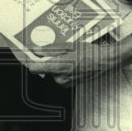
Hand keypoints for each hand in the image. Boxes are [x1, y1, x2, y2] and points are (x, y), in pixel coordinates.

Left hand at [9, 41, 127, 87]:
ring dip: (55, 65)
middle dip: (46, 61)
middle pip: (44, 69)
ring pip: (52, 72)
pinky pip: (60, 76)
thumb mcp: (68, 46)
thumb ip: (49, 50)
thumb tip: (35, 50)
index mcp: (58, 67)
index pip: (34, 68)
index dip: (30, 62)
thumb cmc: (89, 53)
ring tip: (67, 56)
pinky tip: (71, 62)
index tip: (27, 55)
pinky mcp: (70, 84)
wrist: (105, 62)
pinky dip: (62, 69)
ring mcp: (65, 83)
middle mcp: (60, 78)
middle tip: (55, 52)